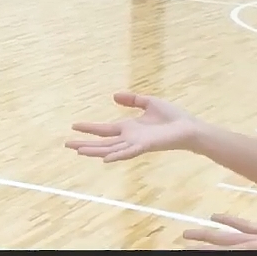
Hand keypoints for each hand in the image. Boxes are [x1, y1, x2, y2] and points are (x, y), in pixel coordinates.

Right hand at [66, 91, 202, 162]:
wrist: (189, 128)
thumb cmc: (173, 117)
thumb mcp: (149, 103)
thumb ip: (132, 100)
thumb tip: (113, 96)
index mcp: (129, 128)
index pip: (104, 130)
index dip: (89, 128)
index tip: (74, 126)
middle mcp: (129, 138)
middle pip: (102, 142)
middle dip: (84, 143)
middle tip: (67, 144)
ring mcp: (135, 144)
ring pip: (110, 149)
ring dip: (94, 151)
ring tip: (78, 151)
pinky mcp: (145, 146)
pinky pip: (127, 152)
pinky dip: (116, 156)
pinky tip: (104, 159)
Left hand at [183, 202, 256, 250]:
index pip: (236, 250)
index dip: (213, 253)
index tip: (190, 254)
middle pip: (224, 249)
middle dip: (201, 250)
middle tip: (174, 251)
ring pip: (231, 239)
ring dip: (209, 237)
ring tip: (185, 236)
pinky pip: (246, 229)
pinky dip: (231, 222)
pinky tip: (215, 217)